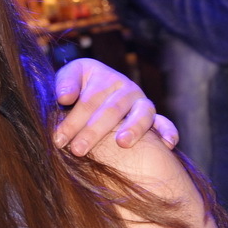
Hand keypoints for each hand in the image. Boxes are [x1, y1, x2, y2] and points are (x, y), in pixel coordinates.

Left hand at [53, 58, 178, 155]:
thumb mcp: (69, 77)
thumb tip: (64, 98)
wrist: (97, 84)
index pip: (88, 99)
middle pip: (112, 109)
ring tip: (122, 143)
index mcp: (104, 77)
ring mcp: (142, 102)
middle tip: (78, 150)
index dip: (73, 120)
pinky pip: (165, 123)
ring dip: (134, 128)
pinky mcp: (154, 116)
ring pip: (142, 113)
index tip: (58, 139)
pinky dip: (168, 132)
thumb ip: (65, 84)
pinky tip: (167, 145)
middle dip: (93, 131)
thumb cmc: (78, 85)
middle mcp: (126, 88)